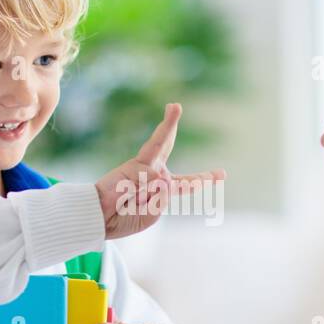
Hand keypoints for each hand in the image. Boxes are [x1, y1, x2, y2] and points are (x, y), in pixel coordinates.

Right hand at [95, 103, 225, 240]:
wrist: (101, 218)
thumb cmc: (126, 218)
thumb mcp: (152, 213)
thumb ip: (162, 198)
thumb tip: (162, 176)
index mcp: (163, 189)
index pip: (187, 184)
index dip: (204, 178)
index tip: (222, 173)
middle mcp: (155, 174)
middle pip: (167, 145)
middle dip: (170, 124)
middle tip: (174, 105)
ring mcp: (146, 167)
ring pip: (163, 170)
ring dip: (152, 181)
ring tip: (139, 187)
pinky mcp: (136, 164)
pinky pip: (152, 176)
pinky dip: (144, 190)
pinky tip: (131, 194)